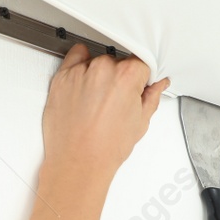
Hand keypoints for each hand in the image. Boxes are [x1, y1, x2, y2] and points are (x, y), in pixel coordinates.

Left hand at [40, 44, 169, 183]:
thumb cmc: (105, 148)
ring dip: (99, 74)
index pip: (141, 62)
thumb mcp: (140, 123)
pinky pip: (74, 57)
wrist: (77, 162)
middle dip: (119, 78)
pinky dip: (80, 64)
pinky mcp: (62, 77)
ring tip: (97, 101)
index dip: (141, 78)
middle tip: (116, 101)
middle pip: (118, 62)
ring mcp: (80, 72)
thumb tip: (157, 85)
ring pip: (97, 61)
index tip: (137, 87)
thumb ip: (152, 97)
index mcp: (127, 76)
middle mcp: (103, 69)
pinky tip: (84, 83)